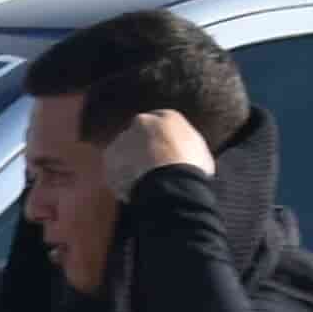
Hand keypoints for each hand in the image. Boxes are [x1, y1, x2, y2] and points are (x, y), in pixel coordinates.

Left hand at [96, 106, 216, 194]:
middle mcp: (143, 121)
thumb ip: (189, 150)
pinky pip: (113, 169)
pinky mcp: (111, 155)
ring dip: (129, 167)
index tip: (162, 159)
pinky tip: (131, 194)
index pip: (162, 127)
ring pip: (124, 153)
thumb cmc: (192, 169)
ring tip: (140, 187)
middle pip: (140, 137)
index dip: (161, 145)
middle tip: (149, 173)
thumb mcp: (201, 154)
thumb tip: (191, 157)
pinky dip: (119, 181)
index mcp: (168, 117)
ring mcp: (125, 136)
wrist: (172, 181)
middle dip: (142, 152)